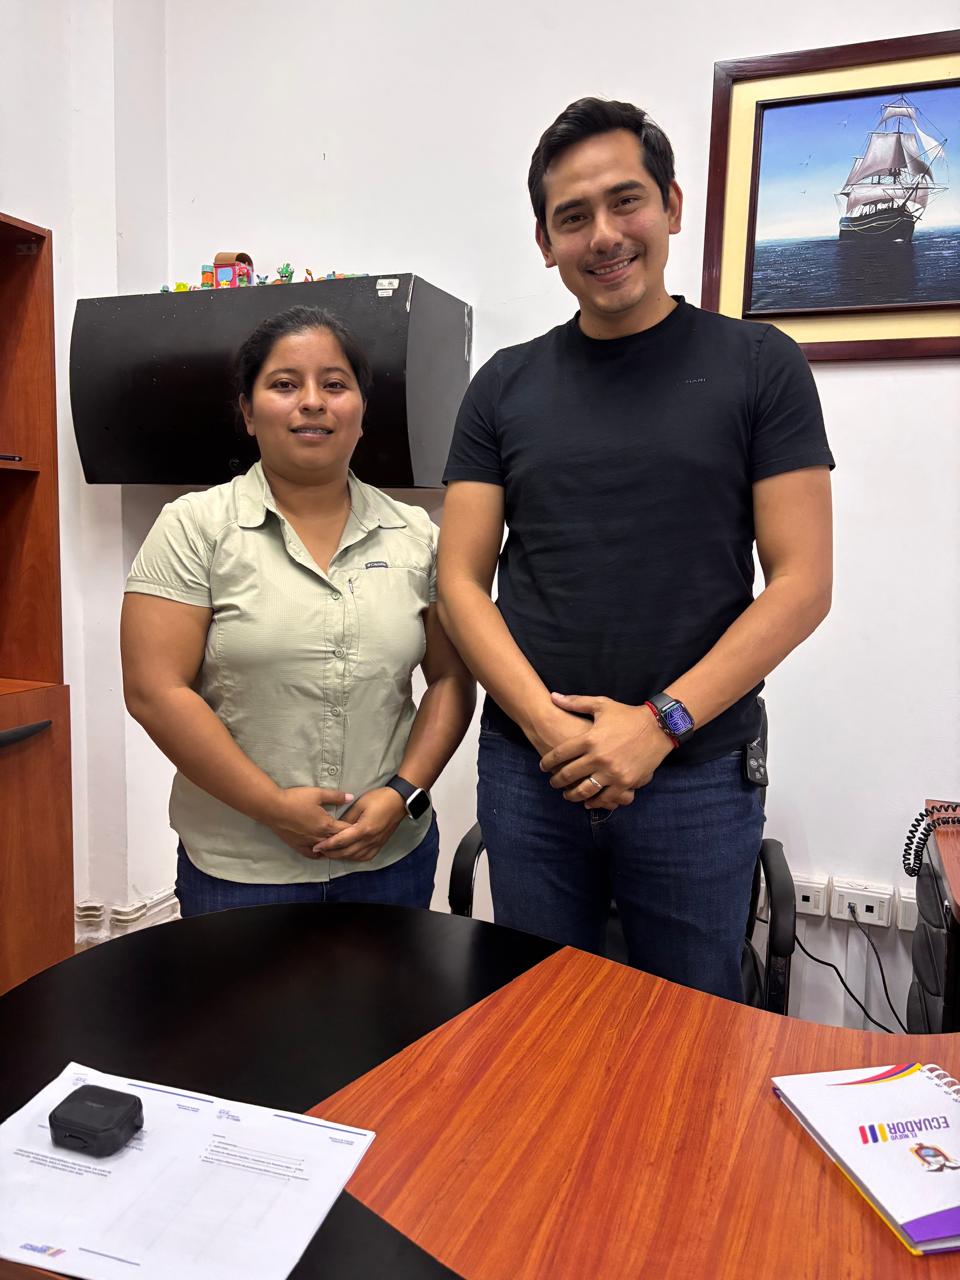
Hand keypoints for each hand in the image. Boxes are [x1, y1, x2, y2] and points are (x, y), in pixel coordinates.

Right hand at [265, 786, 353, 852]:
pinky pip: (311, 854)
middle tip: (354, 838)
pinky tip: (322, 852)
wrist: (273, 808)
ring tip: (340, 845)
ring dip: (334, 848)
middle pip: (338, 842)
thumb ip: (335, 796)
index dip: (355, 829)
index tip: (362, 828)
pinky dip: (318, 853)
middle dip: (346, 840)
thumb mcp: (318, 794)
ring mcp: (308, 843)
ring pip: (326, 850)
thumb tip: (351, 797)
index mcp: (326, 825)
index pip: (346, 830)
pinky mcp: (297, 845)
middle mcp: (319, 837)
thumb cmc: (295, 799)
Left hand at [311, 787, 407, 861]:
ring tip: (331, 853)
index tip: (317, 846)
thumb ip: (347, 818)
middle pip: (347, 852)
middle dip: (331, 853)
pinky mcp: (380, 844)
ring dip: (342, 856)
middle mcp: (370, 839)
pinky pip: (366, 856)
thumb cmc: (380, 798)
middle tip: (320, 851)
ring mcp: (376, 843)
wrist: (399, 801)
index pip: (341, 840)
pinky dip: (355, 858)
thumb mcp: (360, 804)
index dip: (327, 845)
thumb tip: (336, 827)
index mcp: (364, 829)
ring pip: (355, 856)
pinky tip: (349, 855)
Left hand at [539, 693, 673, 807]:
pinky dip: (595, 802)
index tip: (543, 767)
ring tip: (567, 794)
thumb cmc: (627, 715)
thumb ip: (575, 702)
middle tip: (553, 782)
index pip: (560, 754)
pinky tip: (588, 802)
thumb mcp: (601, 705)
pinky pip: (606, 798)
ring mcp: (612, 772)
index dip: (548, 762)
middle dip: (557, 781)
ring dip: (572, 795)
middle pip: (569, 774)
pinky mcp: (626, 782)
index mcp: (590, 738)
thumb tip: (553, 696)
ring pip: (584, 790)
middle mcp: (599, 757)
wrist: (658, 727)